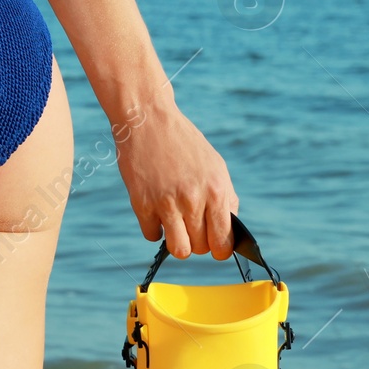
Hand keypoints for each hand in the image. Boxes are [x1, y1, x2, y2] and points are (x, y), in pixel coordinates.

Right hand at [114, 97, 238, 259]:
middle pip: (200, 249)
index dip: (219, 249)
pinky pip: (151, 235)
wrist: (148, 119)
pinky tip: (155, 209)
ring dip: (177, 242)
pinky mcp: (141, 203)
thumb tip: (228, 231)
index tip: (213, 245)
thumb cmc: (184, 143)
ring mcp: (166, 203)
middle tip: (190, 226)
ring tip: (174, 225)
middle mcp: (192, 199)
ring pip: (178, 250)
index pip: (223, 242)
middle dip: (197, 242)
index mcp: (216, 190)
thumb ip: (225, 199)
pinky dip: (154, 227)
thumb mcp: (215, 166)